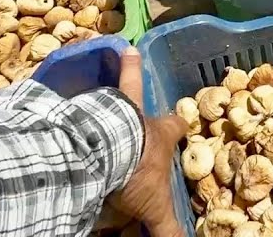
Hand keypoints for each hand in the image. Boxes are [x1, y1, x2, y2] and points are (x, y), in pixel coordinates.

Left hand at [99, 48, 188, 236]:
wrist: (107, 149)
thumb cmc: (137, 173)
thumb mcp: (155, 206)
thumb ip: (168, 228)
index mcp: (159, 136)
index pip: (175, 127)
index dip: (179, 126)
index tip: (181, 123)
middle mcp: (139, 116)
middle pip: (144, 98)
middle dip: (144, 89)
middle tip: (143, 69)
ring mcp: (114, 107)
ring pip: (122, 84)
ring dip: (124, 72)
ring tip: (124, 53)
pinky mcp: (91, 104)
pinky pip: (94, 84)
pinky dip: (98, 73)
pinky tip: (97, 57)